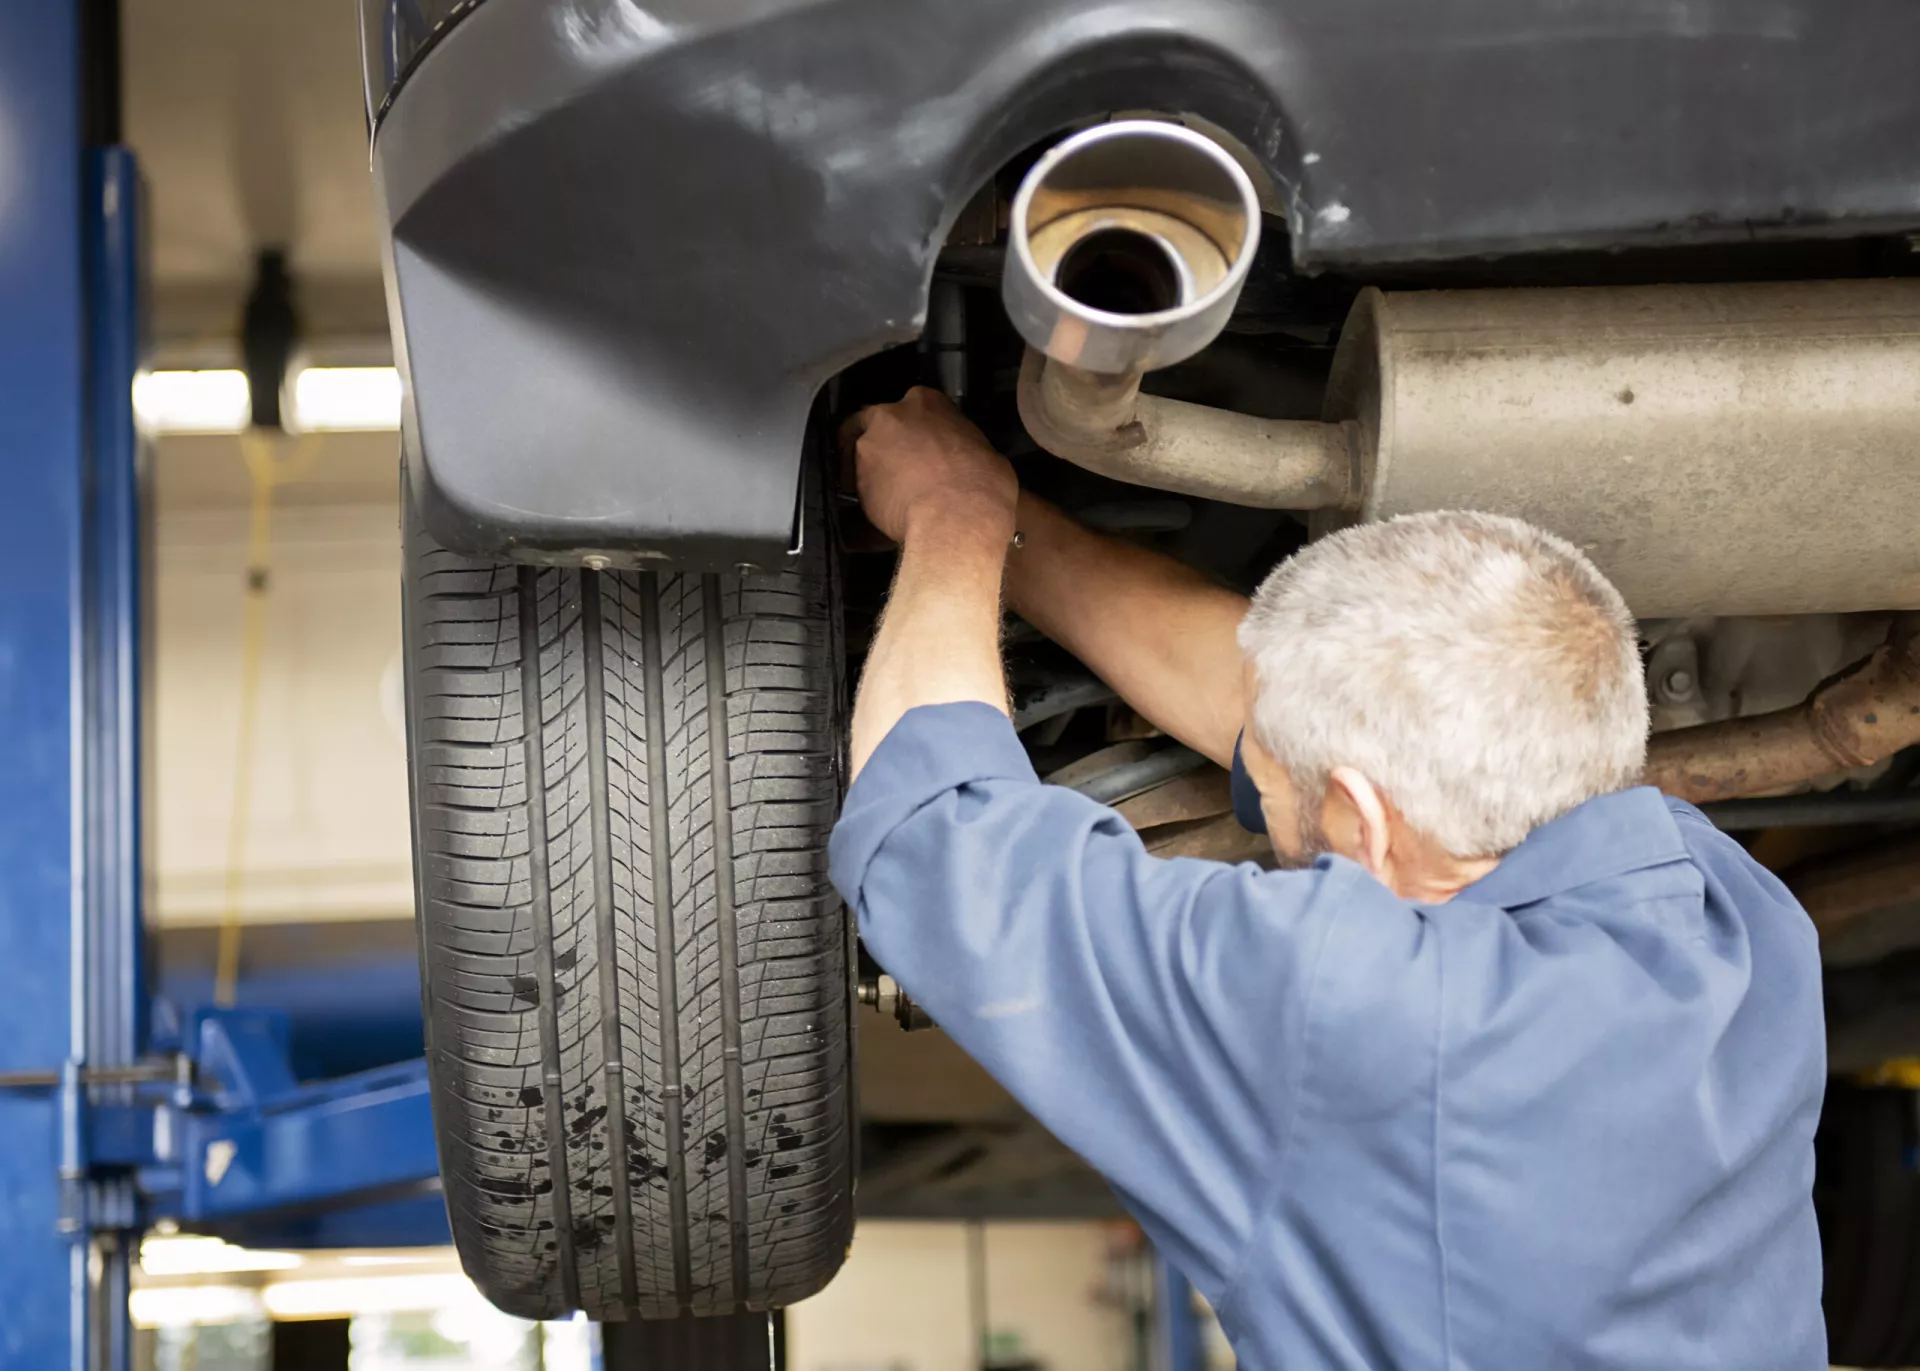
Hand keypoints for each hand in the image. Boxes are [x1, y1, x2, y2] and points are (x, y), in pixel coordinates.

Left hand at [843, 387, 1017, 544]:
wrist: (957, 520)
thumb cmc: (980, 487)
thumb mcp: (987, 456)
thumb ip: (963, 447)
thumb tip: (966, 460)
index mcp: (927, 402)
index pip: (913, 406)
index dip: (915, 428)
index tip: (921, 443)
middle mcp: (891, 416)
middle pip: (875, 423)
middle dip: (884, 443)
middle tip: (898, 467)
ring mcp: (868, 446)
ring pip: (860, 454)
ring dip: (872, 470)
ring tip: (891, 495)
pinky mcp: (854, 481)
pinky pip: (855, 487)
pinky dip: (866, 497)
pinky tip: (884, 512)